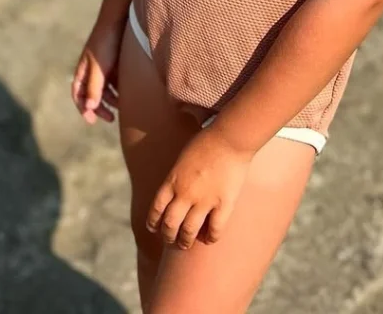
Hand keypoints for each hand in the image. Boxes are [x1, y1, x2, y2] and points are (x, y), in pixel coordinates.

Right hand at [71, 21, 123, 124]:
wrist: (119, 19)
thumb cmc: (106, 43)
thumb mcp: (99, 67)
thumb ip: (94, 87)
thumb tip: (89, 107)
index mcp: (83, 69)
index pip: (77, 93)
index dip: (82, 108)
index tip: (92, 121)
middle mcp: (91, 68)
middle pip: (91, 93)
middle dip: (98, 107)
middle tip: (110, 119)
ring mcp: (104, 65)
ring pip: (104, 88)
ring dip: (110, 99)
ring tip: (121, 106)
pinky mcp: (115, 61)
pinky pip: (115, 80)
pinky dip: (119, 89)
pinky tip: (128, 93)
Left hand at [147, 125, 254, 248]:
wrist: (229, 138)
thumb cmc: (205, 142)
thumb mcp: (182, 159)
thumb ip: (176, 177)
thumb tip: (173, 193)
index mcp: (172, 180)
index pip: (156, 208)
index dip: (153, 222)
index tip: (153, 228)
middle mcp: (185, 193)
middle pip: (170, 224)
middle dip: (167, 236)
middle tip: (170, 240)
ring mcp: (204, 200)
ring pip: (189, 231)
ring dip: (185, 242)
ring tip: (186, 245)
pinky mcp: (223, 204)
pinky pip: (215, 230)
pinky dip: (210, 238)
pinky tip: (209, 239)